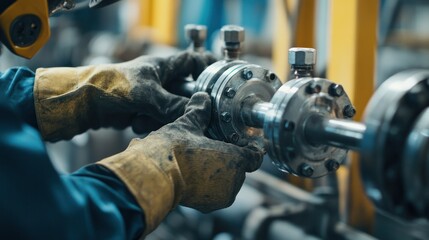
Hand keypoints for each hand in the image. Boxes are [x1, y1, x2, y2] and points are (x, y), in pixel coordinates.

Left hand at [34, 51, 215, 140]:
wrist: (83, 103)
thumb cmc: (112, 86)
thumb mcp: (148, 95)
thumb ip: (174, 105)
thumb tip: (199, 111)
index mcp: (162, 66)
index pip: (192, 61)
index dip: (207, 68)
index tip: (219, 81)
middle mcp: (159, 81)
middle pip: (185, 93)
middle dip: (184, 107)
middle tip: (188, 117)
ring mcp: (151, 97)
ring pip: (172, 111)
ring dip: (162, 119)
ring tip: (145, 119)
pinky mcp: (143, 111)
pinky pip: (158, 121)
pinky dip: (149, 125)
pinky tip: (136, 123)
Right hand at [97, 92, 263, 233]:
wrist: (152, 177)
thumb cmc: (173, 150)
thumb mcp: (188, 124)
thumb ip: (199, 111)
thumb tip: (203, 97)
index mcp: (236, 160)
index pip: (256, 155)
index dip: (251, 146)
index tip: (244, 141)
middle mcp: (233, 182)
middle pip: (240, 167)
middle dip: (231, 157)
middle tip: (217, 146)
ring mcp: (221, 196)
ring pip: (228, 180)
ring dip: (220, 171)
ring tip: (203, 159)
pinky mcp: (207, 206)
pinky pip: (216, 191)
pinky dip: (210, 183)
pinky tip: (196, 172)